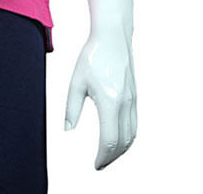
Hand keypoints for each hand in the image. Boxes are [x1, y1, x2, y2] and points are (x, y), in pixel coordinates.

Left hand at [64, 21, 136, 168]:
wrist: (112, 37)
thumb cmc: (92, 57)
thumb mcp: (76, 81)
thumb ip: (72, 108)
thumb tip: (67, 130)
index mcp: (110, 101)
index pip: (109, 140)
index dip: (102, 156)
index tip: (95, 165)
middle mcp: (125, 104)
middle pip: (123, 142)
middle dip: (112, 157)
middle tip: (100, 164)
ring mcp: (133, 100)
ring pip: (132, 135)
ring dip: (121, 149)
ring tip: (107, 155)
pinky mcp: (135, 96)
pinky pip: (134, 123)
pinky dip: (128, 137)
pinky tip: (117, 138)